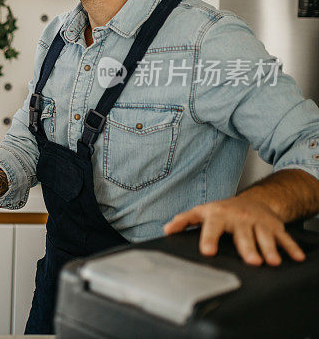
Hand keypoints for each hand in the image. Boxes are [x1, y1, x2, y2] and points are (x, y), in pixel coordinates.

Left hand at [164, 195, 305, 265]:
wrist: (252, 201)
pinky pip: (284, 238)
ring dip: (269, 248)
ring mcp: (258, 221)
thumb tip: (167, 230)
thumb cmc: (222, 211)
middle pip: (242, 234)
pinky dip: (291, 248)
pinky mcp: (274, 226)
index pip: (212, 227)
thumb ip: (184, 221)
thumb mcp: (201, 212)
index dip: (209, 238)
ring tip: (272, 262)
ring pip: (264, 236)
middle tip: (250, 261)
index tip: (208, 251)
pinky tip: (296, 257)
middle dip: (247, 247)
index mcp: (218, 215)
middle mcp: (239, 217)